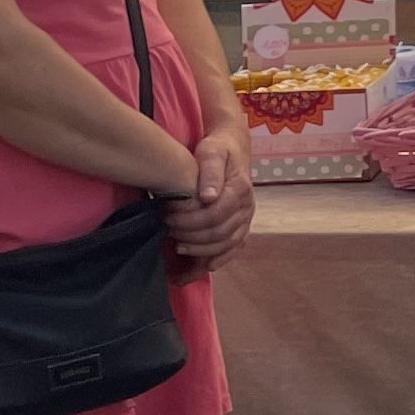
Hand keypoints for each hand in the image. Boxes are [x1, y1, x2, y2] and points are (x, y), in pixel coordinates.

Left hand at [166, 126, 253, 275]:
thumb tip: (208, 196)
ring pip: (228, 244)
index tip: (166, 217)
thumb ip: (210, 171)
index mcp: (239, 190)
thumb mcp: (211, 152)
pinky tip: (205, 266)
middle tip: (167, 230)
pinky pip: (236, 247)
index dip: (190, 221)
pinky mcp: (242, 224)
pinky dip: (221, 259)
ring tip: (177, 247)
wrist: (233, 148)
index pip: (216, 215)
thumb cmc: (218, 149)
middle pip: (220, 233)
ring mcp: (246, 218)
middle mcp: (247, 207)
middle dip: (191, 235)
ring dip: (202, 251)